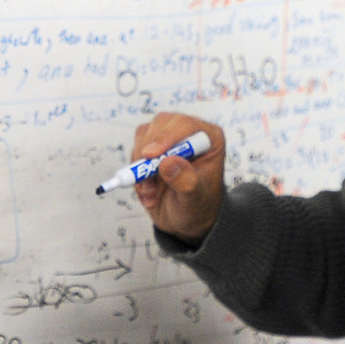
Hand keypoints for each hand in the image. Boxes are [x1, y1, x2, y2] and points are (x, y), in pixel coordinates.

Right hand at [132, 112, 225, 244]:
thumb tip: (168, 163)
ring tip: (151, 191)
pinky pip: (135, 151)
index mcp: (209, 139)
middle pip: (162, 123)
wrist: (186, 221)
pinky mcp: (151, 150)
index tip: (151, 155)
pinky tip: (148, 192)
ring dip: (140, 164)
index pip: (186, 125)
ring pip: (144, 135)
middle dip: (149, 149)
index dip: (166, 136)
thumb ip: (185, 181)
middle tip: (143, 173)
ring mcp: (168, 140)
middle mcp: (189, 134)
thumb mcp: (195, 199)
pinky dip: (135, 172)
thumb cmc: (198, 207)